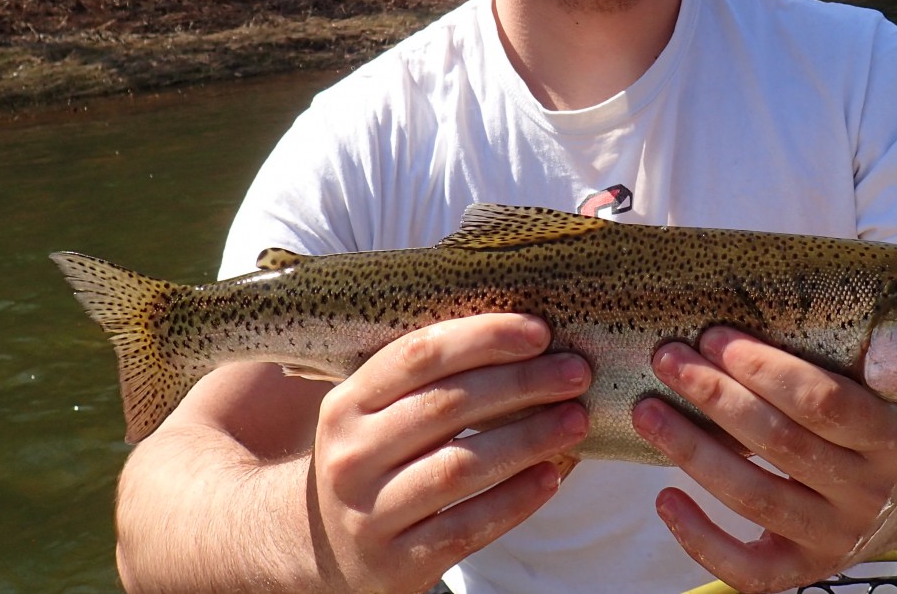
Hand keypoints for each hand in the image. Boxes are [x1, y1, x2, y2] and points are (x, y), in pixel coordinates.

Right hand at [306, 313, 589, 593]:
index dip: (483, 338)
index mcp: (347, 403)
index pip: (419, 355)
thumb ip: (428, 379)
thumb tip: (524, 337)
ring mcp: (370, 513)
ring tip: (574, 420)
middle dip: (521, 384)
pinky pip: (467, 528)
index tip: (539, 332)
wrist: (321, 550)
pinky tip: (551, 477)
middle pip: (447, 406)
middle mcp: (351, 455)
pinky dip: (515, 500)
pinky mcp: (397, 563)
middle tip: (575, 373)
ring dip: (527, 439)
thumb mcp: (375, 414)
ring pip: (460, 467)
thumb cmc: (373, 462)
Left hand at [633, 327, 896, 592]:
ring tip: (649, 413)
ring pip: (756, 498)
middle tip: (668, 359)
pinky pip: (749, 570)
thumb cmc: (874, 426)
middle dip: (715, 397)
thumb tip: (729, 332)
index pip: (823, 400)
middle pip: (780, 444)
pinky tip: (665, 496)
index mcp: (888, 437)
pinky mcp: (807, 571)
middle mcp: (866, 492)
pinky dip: (701, 537)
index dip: (765, 367)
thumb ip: (821, 369)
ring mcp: (837, 539)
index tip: (714, 337)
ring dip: (693, 451)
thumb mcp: (873, 391)